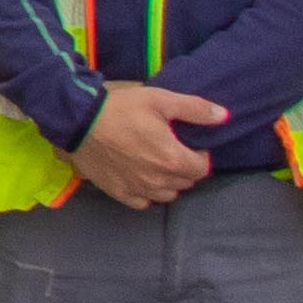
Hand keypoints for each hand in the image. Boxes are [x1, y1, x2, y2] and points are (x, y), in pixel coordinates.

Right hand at [76, 80, 225, 209]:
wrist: (78, 121)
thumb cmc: (121, 108)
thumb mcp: (160, 100)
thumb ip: (195, 109)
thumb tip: (224, 116)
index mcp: (173, 159)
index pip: (202, 168)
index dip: (199, 155)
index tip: (188, 143)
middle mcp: (160, 180)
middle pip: (186, 182)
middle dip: (184, 167)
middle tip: (171, 149)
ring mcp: (139, 189)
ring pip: (167, 194)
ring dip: (168, 182)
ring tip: (157, 164)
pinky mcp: (119, 193)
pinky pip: (144, 202)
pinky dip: (147, 193)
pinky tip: (140, 178)